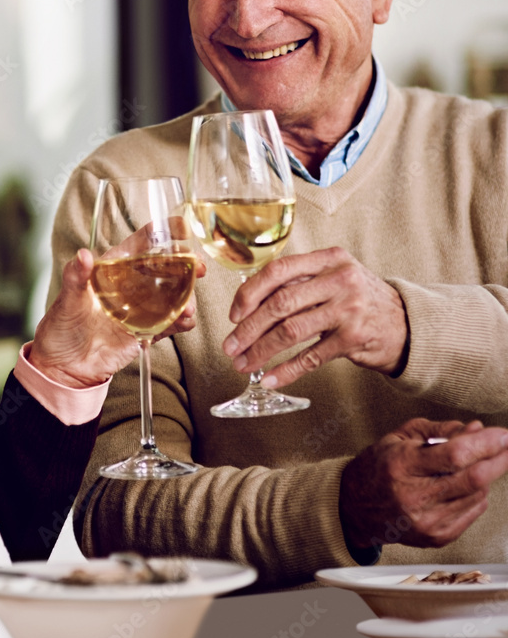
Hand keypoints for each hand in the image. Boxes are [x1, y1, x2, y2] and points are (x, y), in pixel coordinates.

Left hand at [29, 248, 199, 388]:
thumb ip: (76, 276)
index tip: (181, 229)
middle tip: (198, 267)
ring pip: (176, 294)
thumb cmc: (62, 325)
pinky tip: (184, 320)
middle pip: (168, 266)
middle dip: (187, 264)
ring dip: (188, 296)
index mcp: (116, 267)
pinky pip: (173, 322)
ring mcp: (144, 307)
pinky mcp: (148, 331)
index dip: (163, 231)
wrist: (65, 366)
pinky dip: (183, 321)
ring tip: (187, 306)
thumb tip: (83, 255)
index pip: (143, 243)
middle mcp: (134, 284)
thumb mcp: (67, 298)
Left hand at [222, 246, 407, 388]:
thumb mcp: (334, 276)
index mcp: (328, 259)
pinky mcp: (354, 339)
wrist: (408, 324)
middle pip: (281, 303)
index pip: (278, 271)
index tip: (233, 314)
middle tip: (230, 345)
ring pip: (291, 331)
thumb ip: (299, 281)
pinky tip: (269, 378)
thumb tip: (248, 300)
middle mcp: (339, 280)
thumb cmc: (359, 299)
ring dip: (261, 351)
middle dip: (249, 328)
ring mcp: (348, 309)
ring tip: (242, 363)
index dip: (250, 293)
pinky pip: (311, 357)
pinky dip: (286, 370)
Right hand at [340, 418, 507, 550]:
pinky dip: (477, 495)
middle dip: (499, 460)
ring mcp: (427, 520)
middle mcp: (414, 496)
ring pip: (477, 495)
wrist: (355, 507)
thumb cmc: (378, 466)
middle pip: (473, 479)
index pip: (454, 455)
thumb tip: (477, 429)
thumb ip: (439, 431)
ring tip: (478, 463)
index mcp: (401, 465)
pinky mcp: (436, 537)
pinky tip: (466, 485)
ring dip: (485, 476)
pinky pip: (472, 512)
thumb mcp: (399, 437)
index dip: (485, 444)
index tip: (503, 434)